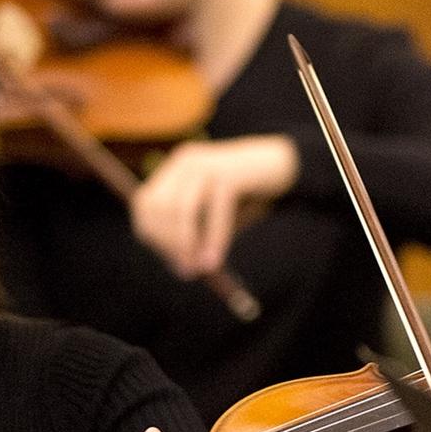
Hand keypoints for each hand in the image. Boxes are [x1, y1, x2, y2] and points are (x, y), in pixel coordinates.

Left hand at [131, 134, 295, 278]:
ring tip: (200, 268)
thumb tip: (184, 269)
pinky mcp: (230, 173)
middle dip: (168, 243)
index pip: (145, 204)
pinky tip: (215, 260)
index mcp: (175, 167)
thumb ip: (200, 235)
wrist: (285, 164)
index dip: (153, 235)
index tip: (172, 260)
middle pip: (158, 207)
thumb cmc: (250, 194)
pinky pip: (216, 213)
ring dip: (186, 244)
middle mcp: (185, 161)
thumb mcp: (218, 213)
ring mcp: (206, 164)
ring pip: (181, 210)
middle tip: (186, 270)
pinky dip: (214, 240)